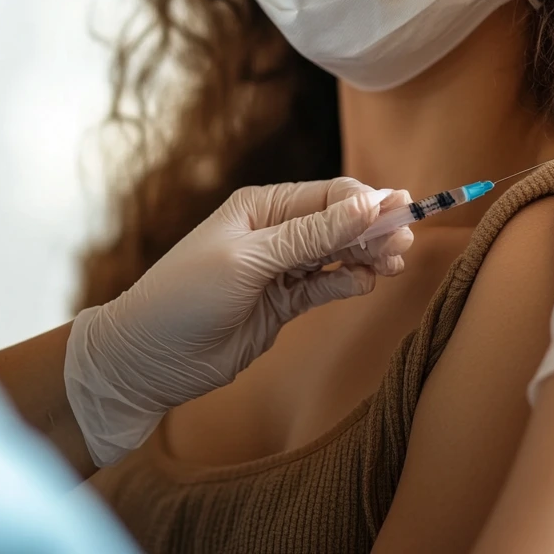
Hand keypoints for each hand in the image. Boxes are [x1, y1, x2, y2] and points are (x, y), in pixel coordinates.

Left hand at [65, 178, 412, 465]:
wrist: (147, 359)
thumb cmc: (186, 295)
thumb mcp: (250, 259)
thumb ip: (311, 236)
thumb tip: (367, 203)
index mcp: (262, 207)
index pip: (328, 194)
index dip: (366, 200)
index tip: (403, 209)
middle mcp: (274, 232)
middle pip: (338, 223)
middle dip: (373, 228)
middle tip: (406, 241)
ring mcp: (279, 269)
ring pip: (337, 254)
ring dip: (366, 255)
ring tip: (395, 262)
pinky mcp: (282, 304)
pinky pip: (324, 286)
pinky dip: (347, 282)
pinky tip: (366, 282)